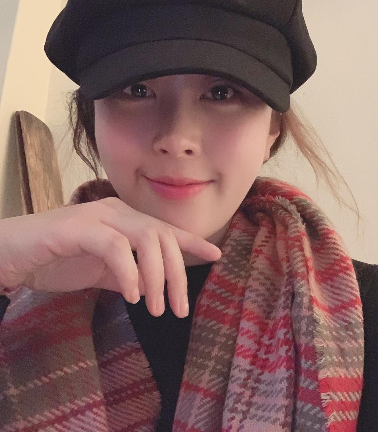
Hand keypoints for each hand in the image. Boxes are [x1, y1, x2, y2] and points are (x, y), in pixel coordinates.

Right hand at [0, 198, 220, 316]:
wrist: (12, 255)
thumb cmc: (57, 260)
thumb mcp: (102, 270)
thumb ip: (129, 274)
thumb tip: (154, 287)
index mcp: (125, 219)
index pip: (166, 230)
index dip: (192, 242)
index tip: (216, 256)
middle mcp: (117, 211)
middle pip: (162, 237)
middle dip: (177, 275)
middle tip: (180, 308)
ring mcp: (98, 216)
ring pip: (146, 238)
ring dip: (157, 277)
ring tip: (156, 309)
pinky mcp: (78, 227)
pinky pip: (115, 247)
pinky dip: (128, 272)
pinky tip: (132, 296)